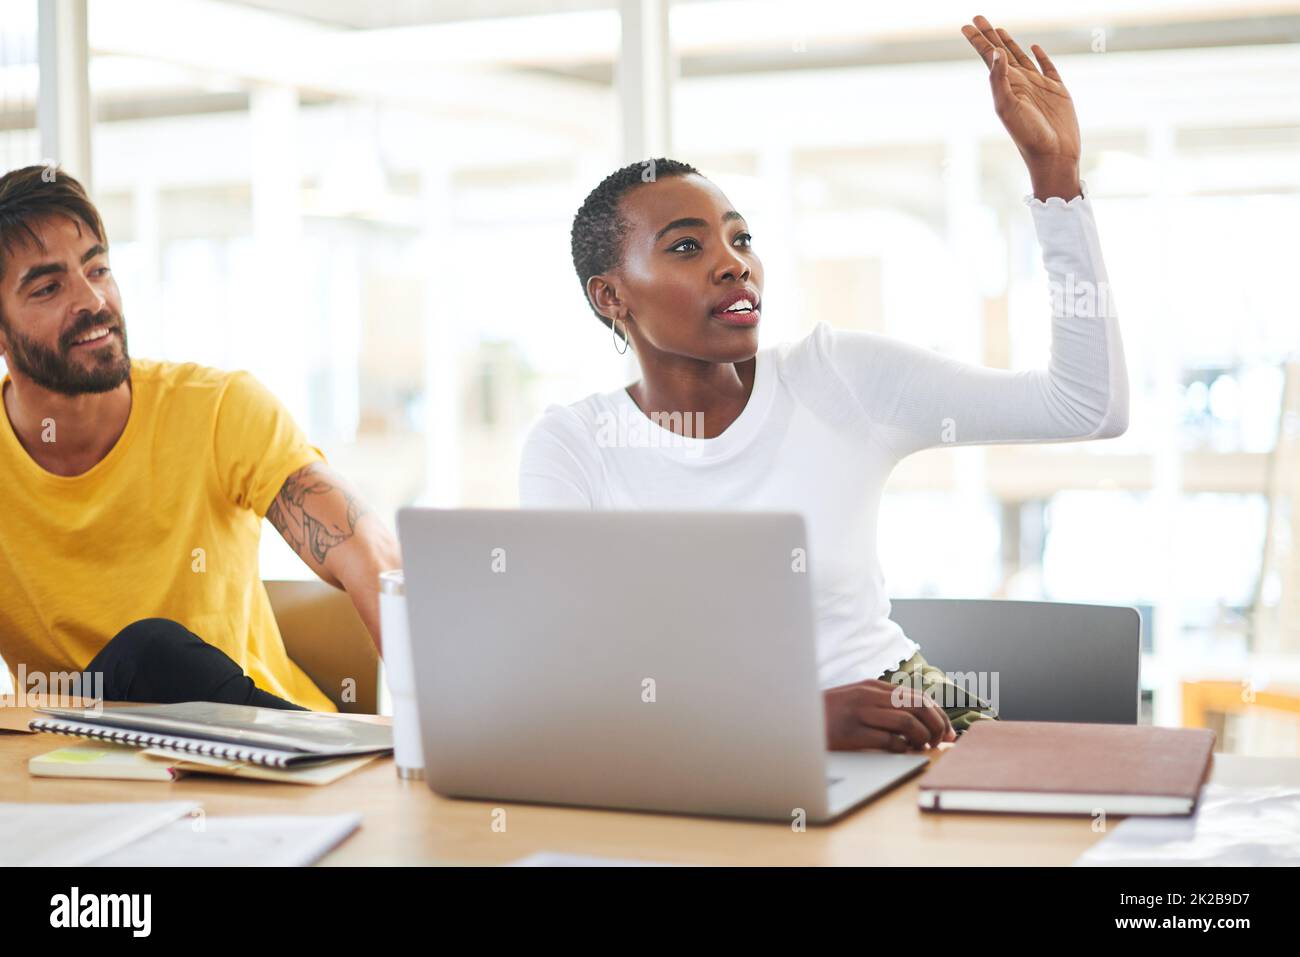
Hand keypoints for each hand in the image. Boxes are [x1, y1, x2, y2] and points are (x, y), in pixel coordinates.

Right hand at [822, 678, 956, 751]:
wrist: (795, 718)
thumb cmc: (829, 713)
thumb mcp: (856, 698)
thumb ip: (881, 702)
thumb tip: (917, 718)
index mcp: (872, 686)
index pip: (917, 696)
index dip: (939, 715)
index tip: (948, 731)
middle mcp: (869, 696)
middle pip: (918, 706)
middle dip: (937, 726)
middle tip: (940, 742)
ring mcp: (860, 713)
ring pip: (908, 722)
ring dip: (922, 738)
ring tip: (922, 748)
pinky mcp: (853, 733)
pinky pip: (889, 741)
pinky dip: (901, 749)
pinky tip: (901, 752)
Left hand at [960, 15, 1081, 197]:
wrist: (1053, 155)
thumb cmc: (1028, 135)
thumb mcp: (1007, 107)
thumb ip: (1000, 80)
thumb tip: (995, 52)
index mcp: (1006, 86)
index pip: (988, 57)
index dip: (978, 40)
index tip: (966, 25)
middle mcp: (1020, 84)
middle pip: (1001, 53)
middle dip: (989, 35)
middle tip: (977, 17)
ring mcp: (1038, 86)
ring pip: (1021, 58)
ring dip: (1009, 44)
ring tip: (998, 29)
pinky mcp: (1057, 91)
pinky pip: (1047, 68)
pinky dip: (1041, 56)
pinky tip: (1033, 48)